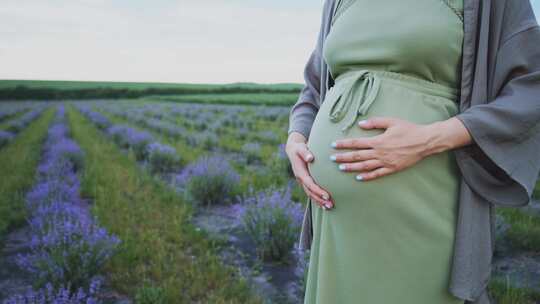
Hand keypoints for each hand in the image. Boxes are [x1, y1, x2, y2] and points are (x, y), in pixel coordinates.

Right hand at [286, 131, 333, 209]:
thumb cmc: (300, 148)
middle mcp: (300, 179)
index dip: (318, 190)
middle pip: (310, 192)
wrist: (294, 150)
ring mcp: (302, 182)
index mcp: (300, 172)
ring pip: (310, 194)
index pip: (309, 184)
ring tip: (329, 207)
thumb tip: (311, 158)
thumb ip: (305, 153)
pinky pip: (311, 193)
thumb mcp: (301, 148)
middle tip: (330, 205)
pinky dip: (317, 200)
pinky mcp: (305, 182)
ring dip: (319, 202)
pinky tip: (324, 205)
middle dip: (320, 199)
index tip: (327, 195)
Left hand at [330, 117, 460, 180]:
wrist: (425, 141)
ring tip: (341, 168)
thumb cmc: (409, 130)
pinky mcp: (392, 168)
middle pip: (357, 156)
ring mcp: (386, 162)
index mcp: (378, 141)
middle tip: (332, 159)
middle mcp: (380, 153)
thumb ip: (375, 122)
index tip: (333, 145)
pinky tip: (358, 178)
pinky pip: (377, 174)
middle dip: (343, 157)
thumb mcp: (392, 121)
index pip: (356, 143)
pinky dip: (367, 177)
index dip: (344, 144)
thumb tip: (361, 124)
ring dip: (351, 167)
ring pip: (365, 166)